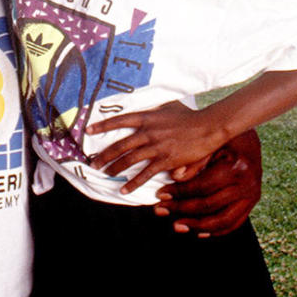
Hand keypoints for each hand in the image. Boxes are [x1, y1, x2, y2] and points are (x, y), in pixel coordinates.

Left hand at [86, 100, 225, 193]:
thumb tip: (148, 118)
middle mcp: (148, 132)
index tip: (88, 130)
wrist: (208, 127)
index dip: (102, 126)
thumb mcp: (169, 107)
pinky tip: (124, 189)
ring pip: (129, 159)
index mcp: (147, 117)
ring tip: (104, 173)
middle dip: (104, 154)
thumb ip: (156, 112)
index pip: (119, 120)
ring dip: (114, 167)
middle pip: (120, 145)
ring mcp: (156, 147)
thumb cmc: (190, 116)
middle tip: (92, 162)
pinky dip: (133, 182)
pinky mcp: (165, 160)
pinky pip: (145, 174)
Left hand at [154, 130, 262, 236]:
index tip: (160, 194)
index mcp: (236, 166)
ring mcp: (252, 195)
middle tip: (161, 210)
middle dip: (182, 210)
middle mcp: (248, 184)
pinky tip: (199, 232)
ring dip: (198, 226)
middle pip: (210, 206)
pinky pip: (235, 223)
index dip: (179, 193)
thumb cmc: (224, 137)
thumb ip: (193, 160)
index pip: (202, 187)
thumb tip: (175, 177)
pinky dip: (216, 231)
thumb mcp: (209, 142)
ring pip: (223, 220)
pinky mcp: (253, 202)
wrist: (250, 136)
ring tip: (177, 225)